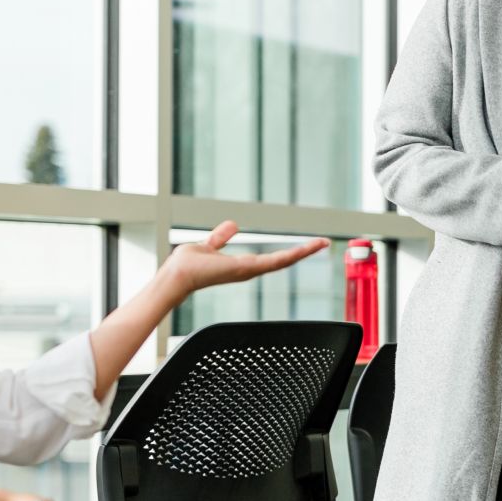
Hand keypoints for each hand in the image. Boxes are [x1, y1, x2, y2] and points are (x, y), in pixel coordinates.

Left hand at [162, 221, 328, 294]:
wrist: (178, 274)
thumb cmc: (188, 264)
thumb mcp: (210, 244)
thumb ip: (221, 237)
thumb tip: (233, 225)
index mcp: (243, 265)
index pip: (273, 259)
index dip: (290, 251)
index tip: (306, 245)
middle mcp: (250, 270)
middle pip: (284, 261)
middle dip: (304, 252)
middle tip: (323, 243)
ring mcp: (251, 271)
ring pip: (284, 261)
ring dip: (304, 252)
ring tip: (322, 243)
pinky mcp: (248, 269)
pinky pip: (274, 262)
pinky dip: (291, 255)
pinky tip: (305, 249)